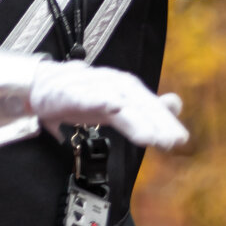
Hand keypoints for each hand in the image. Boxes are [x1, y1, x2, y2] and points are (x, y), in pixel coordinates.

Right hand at [29, 59, 189, 148]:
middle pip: (139, 103)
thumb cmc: (83, 95)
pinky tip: (112, 108)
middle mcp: (114, 84)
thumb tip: (176, 104)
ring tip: (150, 137)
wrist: (44, 85)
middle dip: (157, 122)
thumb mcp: (118, 103)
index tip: (181, 139)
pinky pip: (88, 96)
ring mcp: (94, 87)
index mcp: (127, 88)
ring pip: (119, 102)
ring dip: (136, 118)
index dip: (166, 121)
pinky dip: (101, 100)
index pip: (151, 105)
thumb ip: (146, 107)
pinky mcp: (73, 93)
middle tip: (172, 141)